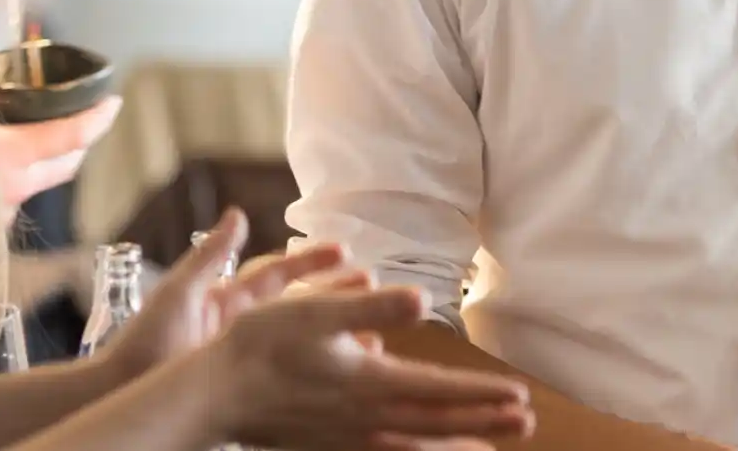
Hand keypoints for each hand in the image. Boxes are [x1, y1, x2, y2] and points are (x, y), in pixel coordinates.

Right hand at [0, 96, 123, 234]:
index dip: (99, 118)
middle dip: (79, 144)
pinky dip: (0, 188)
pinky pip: (1, 206)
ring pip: (32, 187)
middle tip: (78, 121)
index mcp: (7, 155)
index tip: (113, 103)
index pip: (74, 135)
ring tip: (14, 142)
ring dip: (33, 167)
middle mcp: (12, 190)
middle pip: (66, 165)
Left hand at [101, 208, 361, 384]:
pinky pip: (291, 378)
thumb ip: (210, 254)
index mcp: (229, 300)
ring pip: (303, 344)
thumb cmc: (143, 343)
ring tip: (374, 340)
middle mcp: (243, 327)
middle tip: (374, 287)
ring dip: (337, 338)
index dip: (311, 261)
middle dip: (336, 295)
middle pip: (299, 306)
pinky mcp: (248, 389)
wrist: (122, 395)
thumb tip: (237, 211)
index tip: (345, 252)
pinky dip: (320, 376)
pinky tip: (346, 382)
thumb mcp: (178, 292)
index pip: (278, 274)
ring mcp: (247, 359)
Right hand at [201, 283, 534, 450]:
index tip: (520, 396)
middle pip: (436, 424)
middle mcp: (365, 417)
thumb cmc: (261, 346)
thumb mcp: (316, 312)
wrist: (211, 394)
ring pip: (414, 446)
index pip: (438, 390)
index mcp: (369, 383)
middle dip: (483, 423)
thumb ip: (371, 307)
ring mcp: (346, 436)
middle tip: (527, 424)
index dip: (480, 394)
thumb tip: (421, 300)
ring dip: (455, 442)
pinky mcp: (328, 444)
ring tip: (490, 446)